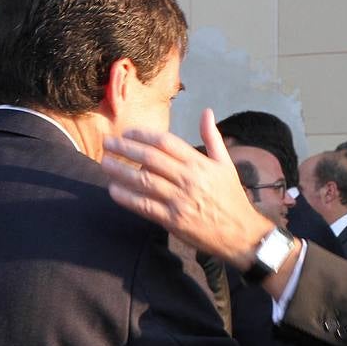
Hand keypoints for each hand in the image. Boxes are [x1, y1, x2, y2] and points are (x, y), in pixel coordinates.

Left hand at [102, 109, 273, 267]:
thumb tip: (206, 112)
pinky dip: (127, 197)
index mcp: (200, 164)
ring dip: (120, 171)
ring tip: (105, 163)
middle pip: (150, 159)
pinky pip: (144, 206)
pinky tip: (113, 190)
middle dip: (124, 148)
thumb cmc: (231, 197)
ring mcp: (179, 200)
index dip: (143, 135)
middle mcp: (188, 179)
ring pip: (143, 181)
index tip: (127, 133)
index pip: (166, 143)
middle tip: (107, 143)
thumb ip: (212, 138)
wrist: (241, 233)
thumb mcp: (226, 165)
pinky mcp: (173, 220)